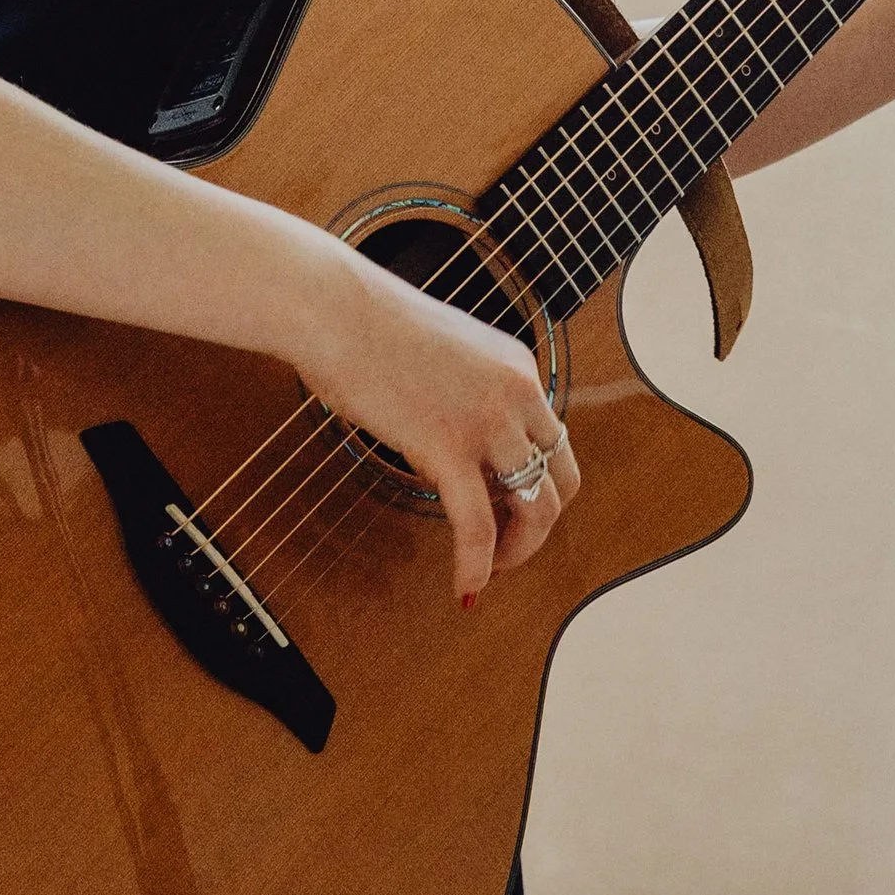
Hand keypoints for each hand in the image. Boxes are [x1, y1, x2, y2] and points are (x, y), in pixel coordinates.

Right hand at [295, 249, 574, 608]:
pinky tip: (465, 587)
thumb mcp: (442, 353)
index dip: (538, 484)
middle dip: (539, 524)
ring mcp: (487, 419)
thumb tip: (449, 449)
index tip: (510, 508)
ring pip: (536, 508)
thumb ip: (462, 395)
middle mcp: (516, 391)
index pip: (552, 440)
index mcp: (516, 366)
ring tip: (489, 571)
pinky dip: (477, 565)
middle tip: (507, 547)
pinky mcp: (448, 446)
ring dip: (517, 551)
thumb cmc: (364, 324)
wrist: (332, 307)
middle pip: (562, 478)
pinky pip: (478, 527)